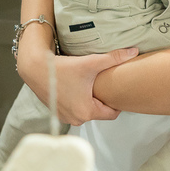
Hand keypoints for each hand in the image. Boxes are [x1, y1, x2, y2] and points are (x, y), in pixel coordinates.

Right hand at [18, 43, 138, 125]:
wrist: (35, 68)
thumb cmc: (62, 67)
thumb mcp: (91, 62)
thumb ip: (114, 58)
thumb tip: (134, 51)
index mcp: (87, 112)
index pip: (113, 113)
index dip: (116, 101)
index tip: (115, 89)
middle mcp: (76, 119)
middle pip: (99, 113)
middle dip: (102, 100)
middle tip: (102, 85)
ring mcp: (65, 118)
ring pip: (87, 112)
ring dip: (89, 101)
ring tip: (88, 86)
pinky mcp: (57, 113)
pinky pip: (75, 110)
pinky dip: (77, 102)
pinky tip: (76, 88)